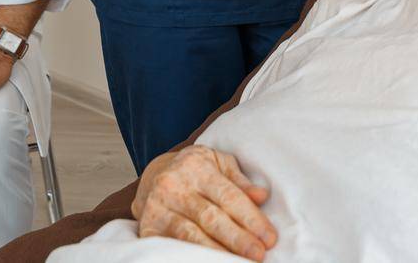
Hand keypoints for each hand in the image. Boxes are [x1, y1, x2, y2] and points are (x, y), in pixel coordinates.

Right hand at [132, 145, 276, 259]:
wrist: (154, 175)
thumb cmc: (195, 170)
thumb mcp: (218, 163)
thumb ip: (240, 181)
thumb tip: (262, 196)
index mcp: (196, 166)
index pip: (228, 196)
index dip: (251, 219)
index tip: (270, 238)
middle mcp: (174, 185)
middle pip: (211, 218)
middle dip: (238, 239)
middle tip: (259, 255)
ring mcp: (158, 207)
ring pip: (191, 235)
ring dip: (217, 252)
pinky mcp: (148, 226)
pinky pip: (173, 246)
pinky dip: (192, 256)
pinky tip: (208, 262)